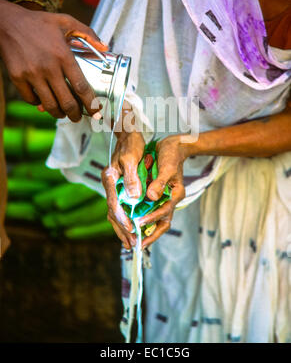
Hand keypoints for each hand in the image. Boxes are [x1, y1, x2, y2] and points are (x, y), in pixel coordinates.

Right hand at [0, 0, 106, 121]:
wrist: (7, 22)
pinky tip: (43, 101)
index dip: (91, 103)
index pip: (81, 87)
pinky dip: (38, 104)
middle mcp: (48, 67)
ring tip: (62, 113)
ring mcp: (31, 74)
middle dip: (75, 114)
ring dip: (58, 113)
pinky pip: (31, 99)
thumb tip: (106, 48)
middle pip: (67, 102)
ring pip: (49, 105)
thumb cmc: (39, 23)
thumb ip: (88, 33)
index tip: (96, 112)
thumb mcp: (66, 21)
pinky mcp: (17, 77)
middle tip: (78, 117)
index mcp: (63, 55)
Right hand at [101, 131, 144, 249]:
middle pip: (112, 211)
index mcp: (109, 178)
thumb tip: (134, 198)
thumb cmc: (131, 143)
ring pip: (115, 211)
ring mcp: (113, 186)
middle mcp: (109, 184)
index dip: (122, 218)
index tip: (131, 230)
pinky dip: (124, 218)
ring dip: (122, 227)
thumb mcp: (131, 159)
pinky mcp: (119, 186)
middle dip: (121, 228)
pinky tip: (131, 227)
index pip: (114, 203)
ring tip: (130, 242)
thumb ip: (131, 179)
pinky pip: (120, 206)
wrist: (128, 132)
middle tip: (131, 243)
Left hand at [139, 135, 185, 248]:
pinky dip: (141, 218)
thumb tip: (152, 197)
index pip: (164, 212)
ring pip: (156, 220)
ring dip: (146, 230)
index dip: (152, 218)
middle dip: (151, 235)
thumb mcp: (167, 167)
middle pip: (162, 223)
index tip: (139, 223)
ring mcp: (163, 198)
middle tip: (138, 245)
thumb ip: (160, 183)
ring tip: (133, 239)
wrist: (172, 145)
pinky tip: (131, 222)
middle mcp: (170, 199)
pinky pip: (149, 210)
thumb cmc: (172, 154)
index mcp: (176, 194)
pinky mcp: (156, 195)